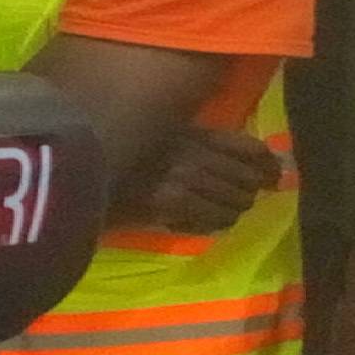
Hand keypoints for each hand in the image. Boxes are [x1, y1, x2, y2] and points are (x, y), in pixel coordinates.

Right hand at [126, 125, 284, 234]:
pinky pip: (213, 220)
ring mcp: (181, 180)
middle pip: (245, 177)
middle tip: (251, 195)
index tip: (274, 174)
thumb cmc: (123, 152)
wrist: (80, 172)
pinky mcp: (168, 206)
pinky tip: (211, 220)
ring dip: (236, 207)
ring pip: (234, 201)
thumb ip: (201, 141)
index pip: (248, 147)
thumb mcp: (163, 134)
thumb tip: (253, 158)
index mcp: (192, 132)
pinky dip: (218, 222)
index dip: (267, 163)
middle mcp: (192, 153)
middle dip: (252, 189)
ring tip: (229, 209)